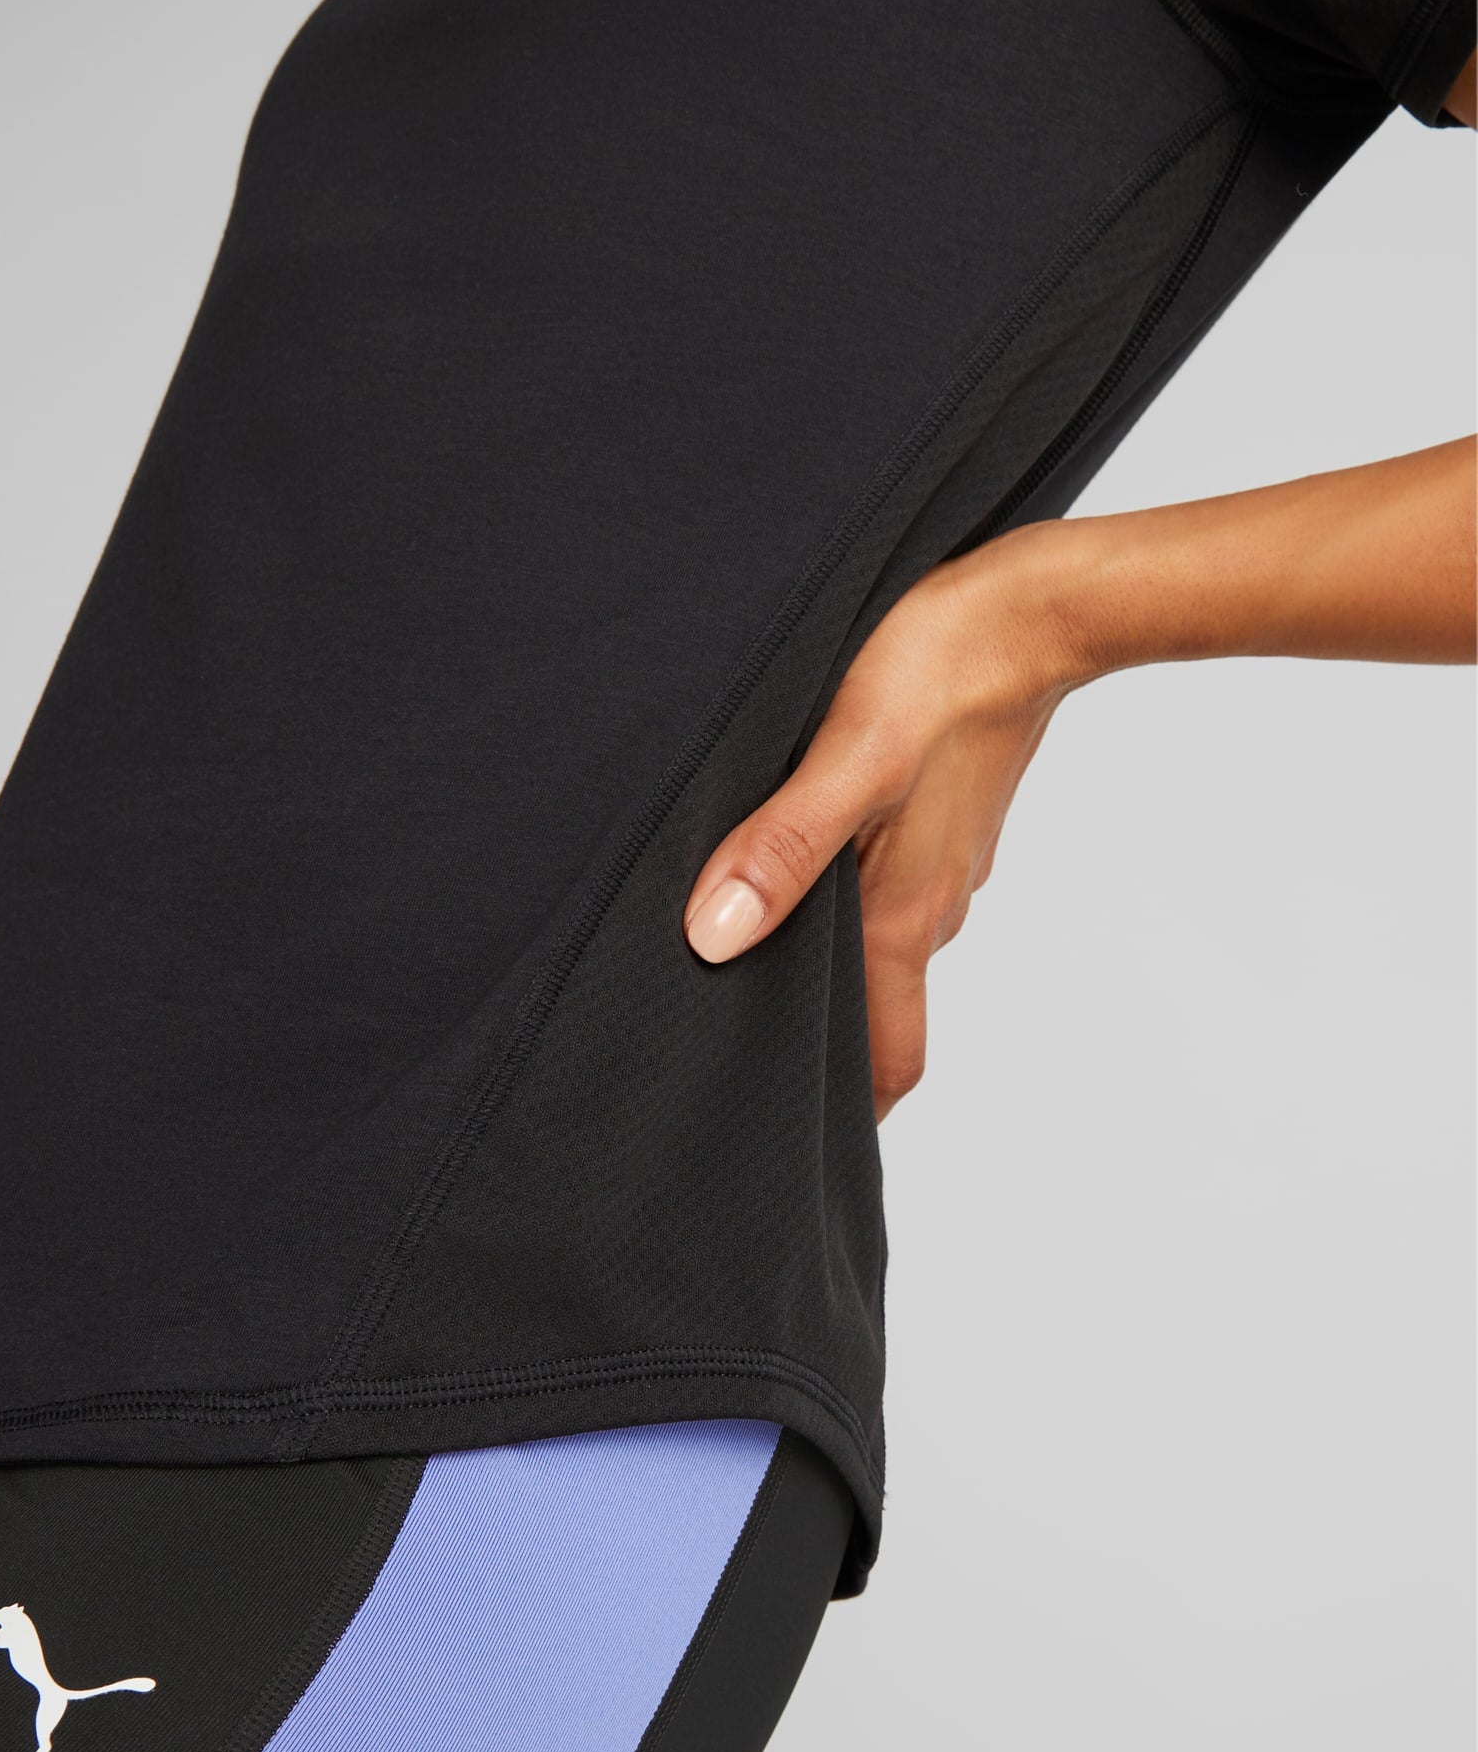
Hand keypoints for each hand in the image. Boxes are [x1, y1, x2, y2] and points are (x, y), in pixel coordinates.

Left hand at [681, 436, 1474, 1119]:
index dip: (847, 1115)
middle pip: (878, 1016)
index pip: (888, 1059)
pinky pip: (887, 897)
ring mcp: (939, 867)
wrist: (1037, 605)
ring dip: (827, 978)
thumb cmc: (941, 669)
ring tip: (747, 975)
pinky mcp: (938, 823)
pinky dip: (844, 916)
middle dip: (821, 1054)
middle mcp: (927, 906)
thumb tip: (715, 939)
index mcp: (902, 912)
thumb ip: (782, 850)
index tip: (787, 1147)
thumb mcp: (848, 758)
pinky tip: (794, 884)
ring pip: (880, 953)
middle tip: (740, 1065)